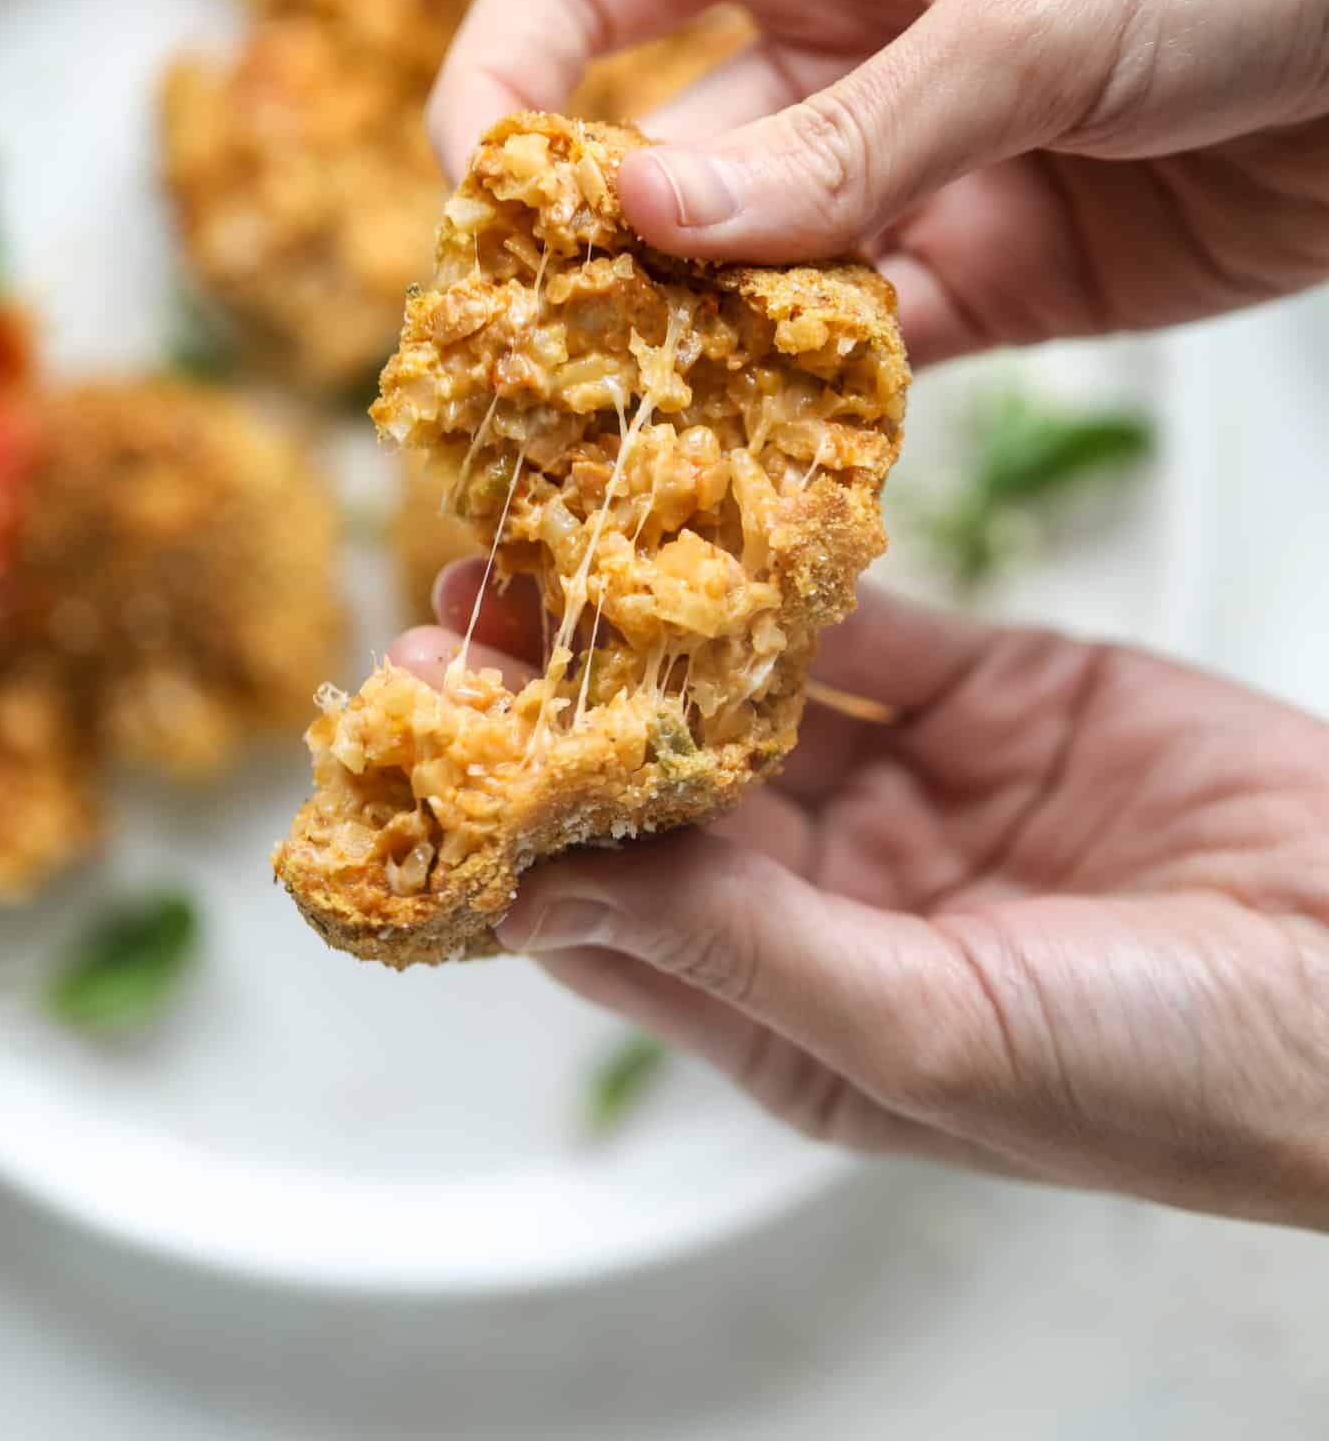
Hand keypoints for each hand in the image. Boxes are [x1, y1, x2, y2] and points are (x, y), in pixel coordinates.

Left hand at [395, 568, 1328, 1229]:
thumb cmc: (1169, 1075)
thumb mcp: (931, 1028)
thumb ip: (736, 951)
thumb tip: (533, 897)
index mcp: (790, 1009)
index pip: (605, 911)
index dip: (503, 818)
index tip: (411, 722)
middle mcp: (828, 895)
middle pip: (652, 783)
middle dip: (553, 694)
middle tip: (458, 593)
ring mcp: (906, 785)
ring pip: (743, 687)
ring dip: (651, 618)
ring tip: (552, 535)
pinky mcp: (988, 692)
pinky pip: (868, 620)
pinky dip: (795, 567)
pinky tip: (717, 507)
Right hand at [426, 0, 1328, 364]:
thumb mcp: (1037, 12)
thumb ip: (849, 132)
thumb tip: (647, 224)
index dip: (503, 85)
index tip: (479, 206)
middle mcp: (834, 45)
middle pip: (653, 159)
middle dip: (594, 265)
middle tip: (546, 381)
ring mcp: (908, 170)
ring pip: (751, 277)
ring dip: (698, 358)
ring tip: (644, 450)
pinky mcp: (990, 275)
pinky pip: (865, 355)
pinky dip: (815, 413)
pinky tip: (772, 469)